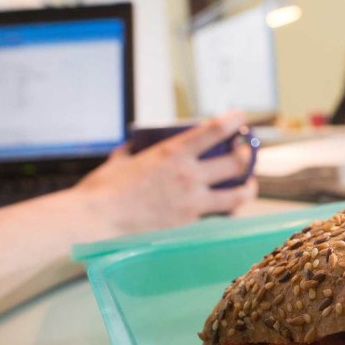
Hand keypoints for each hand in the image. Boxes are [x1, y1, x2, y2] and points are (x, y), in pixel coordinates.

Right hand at [73, 111, 256, 234]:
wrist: (96, 223)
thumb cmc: (102, 192)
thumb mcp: (119, 161)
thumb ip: (132, 152)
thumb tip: (134, 148)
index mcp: (172, 154)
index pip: (214, 130)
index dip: (234, 121)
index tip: (241, 118)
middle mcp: (188, 176)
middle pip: (236, 163)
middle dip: (247, 155)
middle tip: (247, 154)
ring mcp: (192, 203)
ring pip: (237, 195)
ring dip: (248, 188)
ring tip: (248, 185)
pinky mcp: (189, 227)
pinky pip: (218, 219)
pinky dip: (227, 214)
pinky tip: (228, 212)